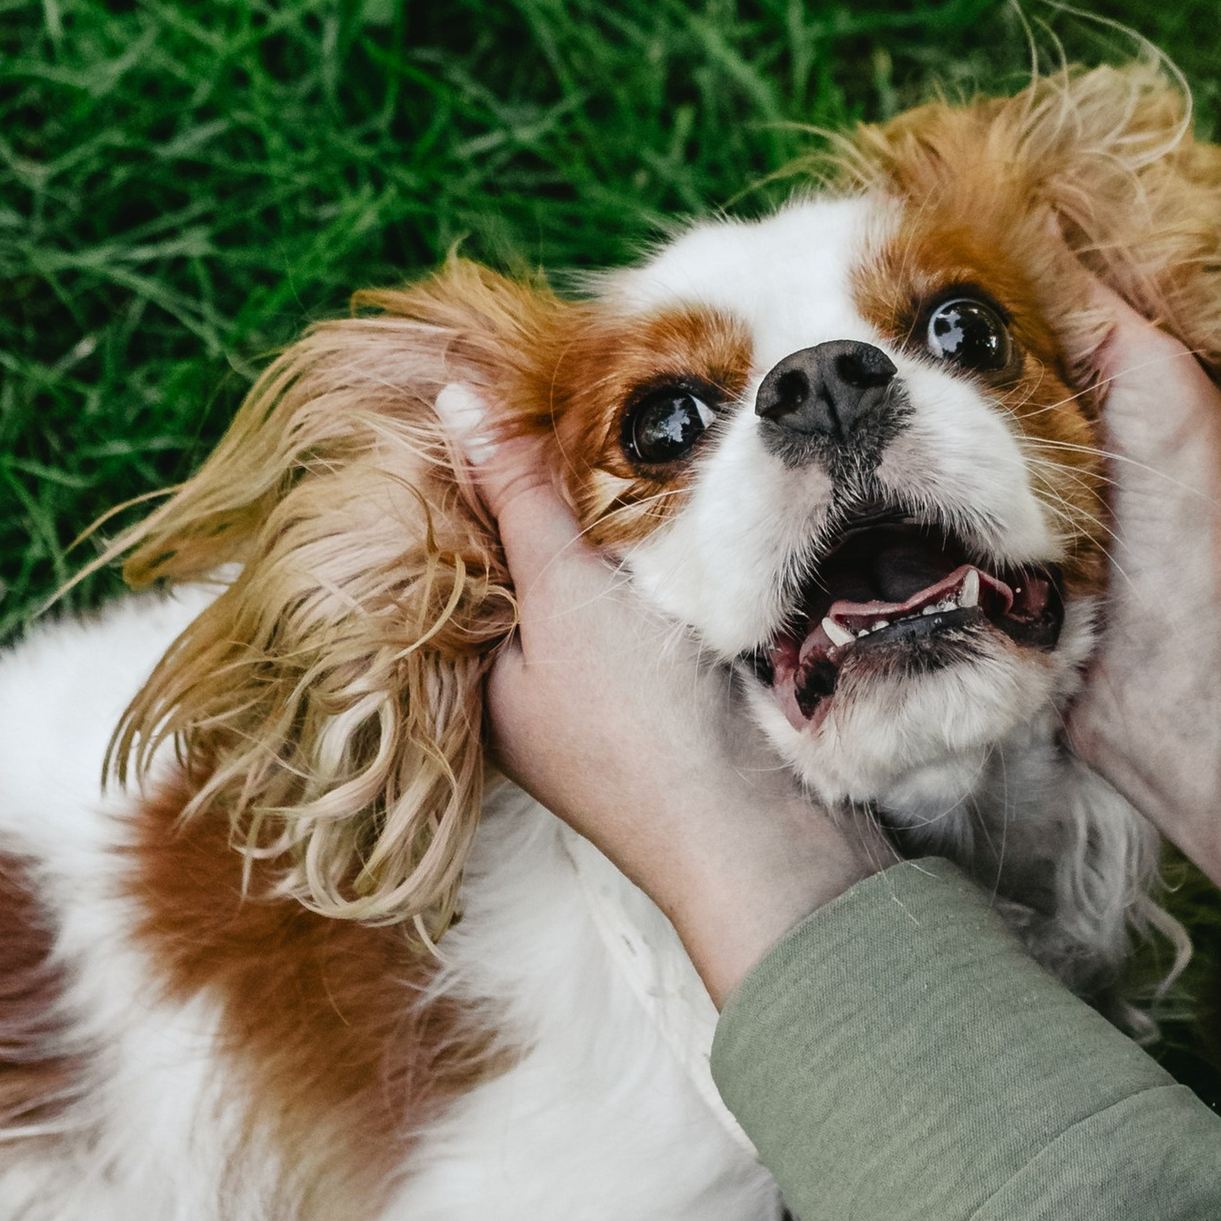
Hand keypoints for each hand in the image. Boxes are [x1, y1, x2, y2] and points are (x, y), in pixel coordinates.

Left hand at [435, 384, 886, 1004]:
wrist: (767, 836)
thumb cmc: (642, 727)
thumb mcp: (564, 596)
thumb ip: (518, 496)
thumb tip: (453, 395)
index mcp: (482, 679)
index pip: (460, 553)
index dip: (475, 473)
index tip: (492, 384)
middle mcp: (538, 690)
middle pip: (533, 560)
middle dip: (548, 489)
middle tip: (564, 384)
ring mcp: (614, 694)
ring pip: (602, 575)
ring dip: (615, 515)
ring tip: (626, 419)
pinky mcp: (682, 690)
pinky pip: (658, 596)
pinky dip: (665, 549)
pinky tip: (683, 492)